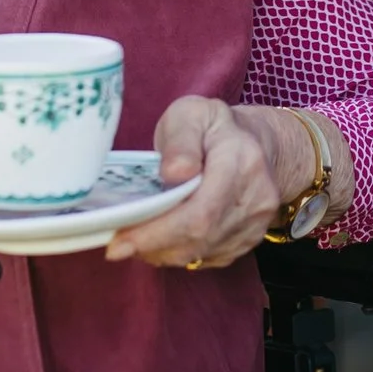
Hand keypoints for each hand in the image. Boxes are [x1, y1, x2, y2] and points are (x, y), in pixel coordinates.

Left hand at [104, 99, 322, 269]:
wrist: (254, 142)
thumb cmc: (213, 126)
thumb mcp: (191, 114)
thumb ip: (181, 140)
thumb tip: (172, 175)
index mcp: (241, 160)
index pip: (201, 211)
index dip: (159, 232)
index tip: (121, 240)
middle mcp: (256, 197)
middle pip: (200, 238)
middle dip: (152, 245)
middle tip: (117, 244)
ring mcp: (255, 223)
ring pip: (201, 252)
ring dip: (161, 252)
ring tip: (133, 239)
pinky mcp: (249, 240)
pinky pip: (207, 257)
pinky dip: (178, 253)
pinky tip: (159, 240)